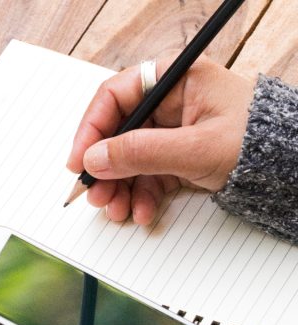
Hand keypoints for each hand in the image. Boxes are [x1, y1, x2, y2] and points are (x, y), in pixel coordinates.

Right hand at [66, 56, 253, 223]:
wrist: (291, 172)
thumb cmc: (257, 144)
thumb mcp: (195, 148)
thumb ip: (141, 152)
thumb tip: (95, 159)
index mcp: (175, 80)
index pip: (115, 96)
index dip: (91, 129)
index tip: (79, 160)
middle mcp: (169, 102)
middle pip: (118, 132)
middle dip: (105, 168)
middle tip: (96, 195)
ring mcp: (172, 131)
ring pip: (129, 158)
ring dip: (119, 187)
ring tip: (117, 211)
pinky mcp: (176, 156)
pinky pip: (147, 174)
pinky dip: (141, 195)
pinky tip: (142, 211)